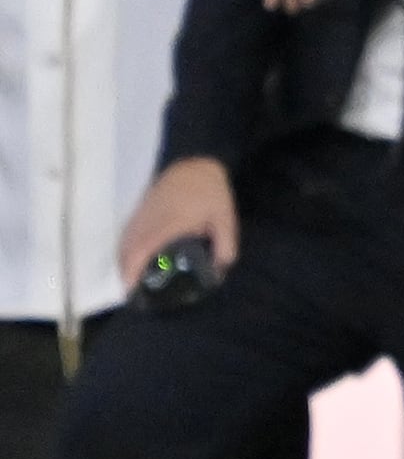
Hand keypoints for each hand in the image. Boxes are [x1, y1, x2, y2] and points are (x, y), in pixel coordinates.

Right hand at [118, 157, 236, 288]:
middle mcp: (148, 221)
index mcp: (168, 224)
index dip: (131, 271)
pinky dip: (126, 251)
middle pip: (126, 251)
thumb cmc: (210, 191)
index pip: (141, 250)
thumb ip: (224, 245)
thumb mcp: (224, 219)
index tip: (130, 290)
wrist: (194, 165)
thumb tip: (220, 270)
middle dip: (125, 273)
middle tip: (134, 293)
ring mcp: (140, 215)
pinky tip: (135, 261)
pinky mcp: (139, 212)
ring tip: (133, 281)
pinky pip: (126, 235)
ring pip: (124, 244)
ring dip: (124, 263)